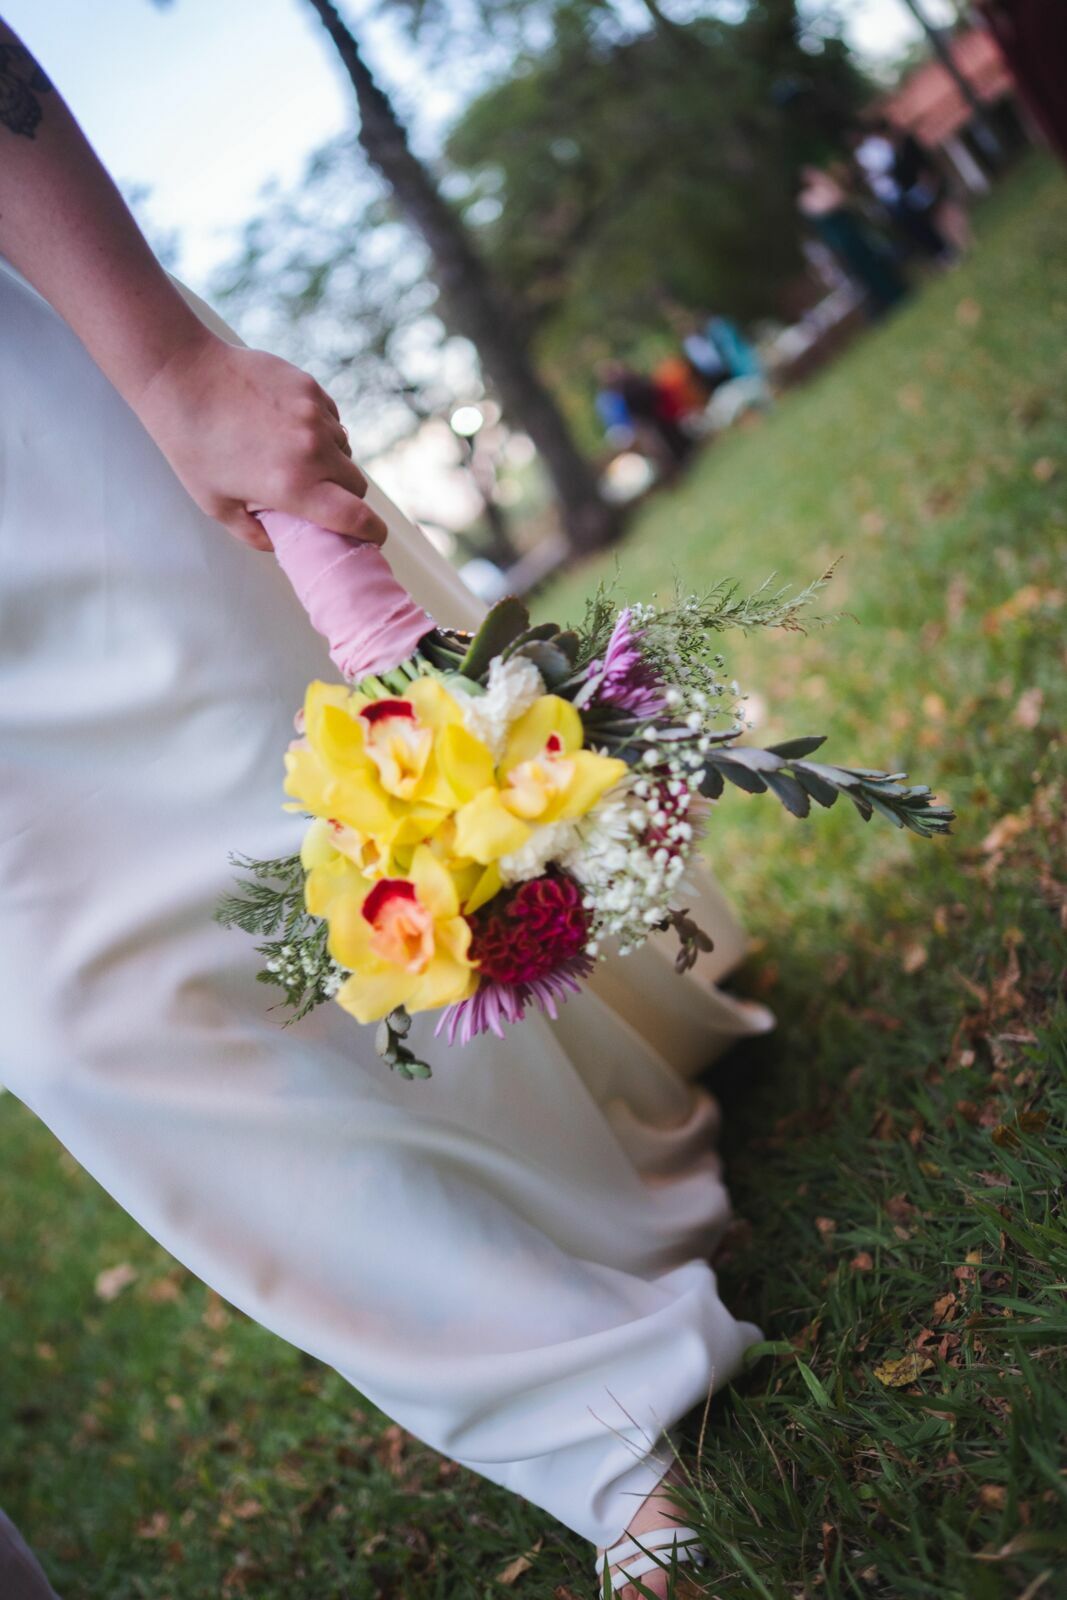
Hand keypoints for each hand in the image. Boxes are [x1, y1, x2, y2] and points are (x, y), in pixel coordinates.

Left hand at [133, 330, 386, 551]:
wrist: (182, 377)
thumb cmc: (193, 445)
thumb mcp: (216, 505)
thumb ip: (254, 534)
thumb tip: (281, 544)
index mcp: (293, 486)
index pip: (357, 517)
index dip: (372, 533)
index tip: (371, 538)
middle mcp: (312, 451)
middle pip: (357, 485)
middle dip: (346, 497)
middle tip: (321, 499)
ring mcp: (314, 415)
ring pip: (346, 450)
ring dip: (332, 461)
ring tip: (296, 458)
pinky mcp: (310, 388)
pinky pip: (332, 420)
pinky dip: (321, 431)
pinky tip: (288, 428)